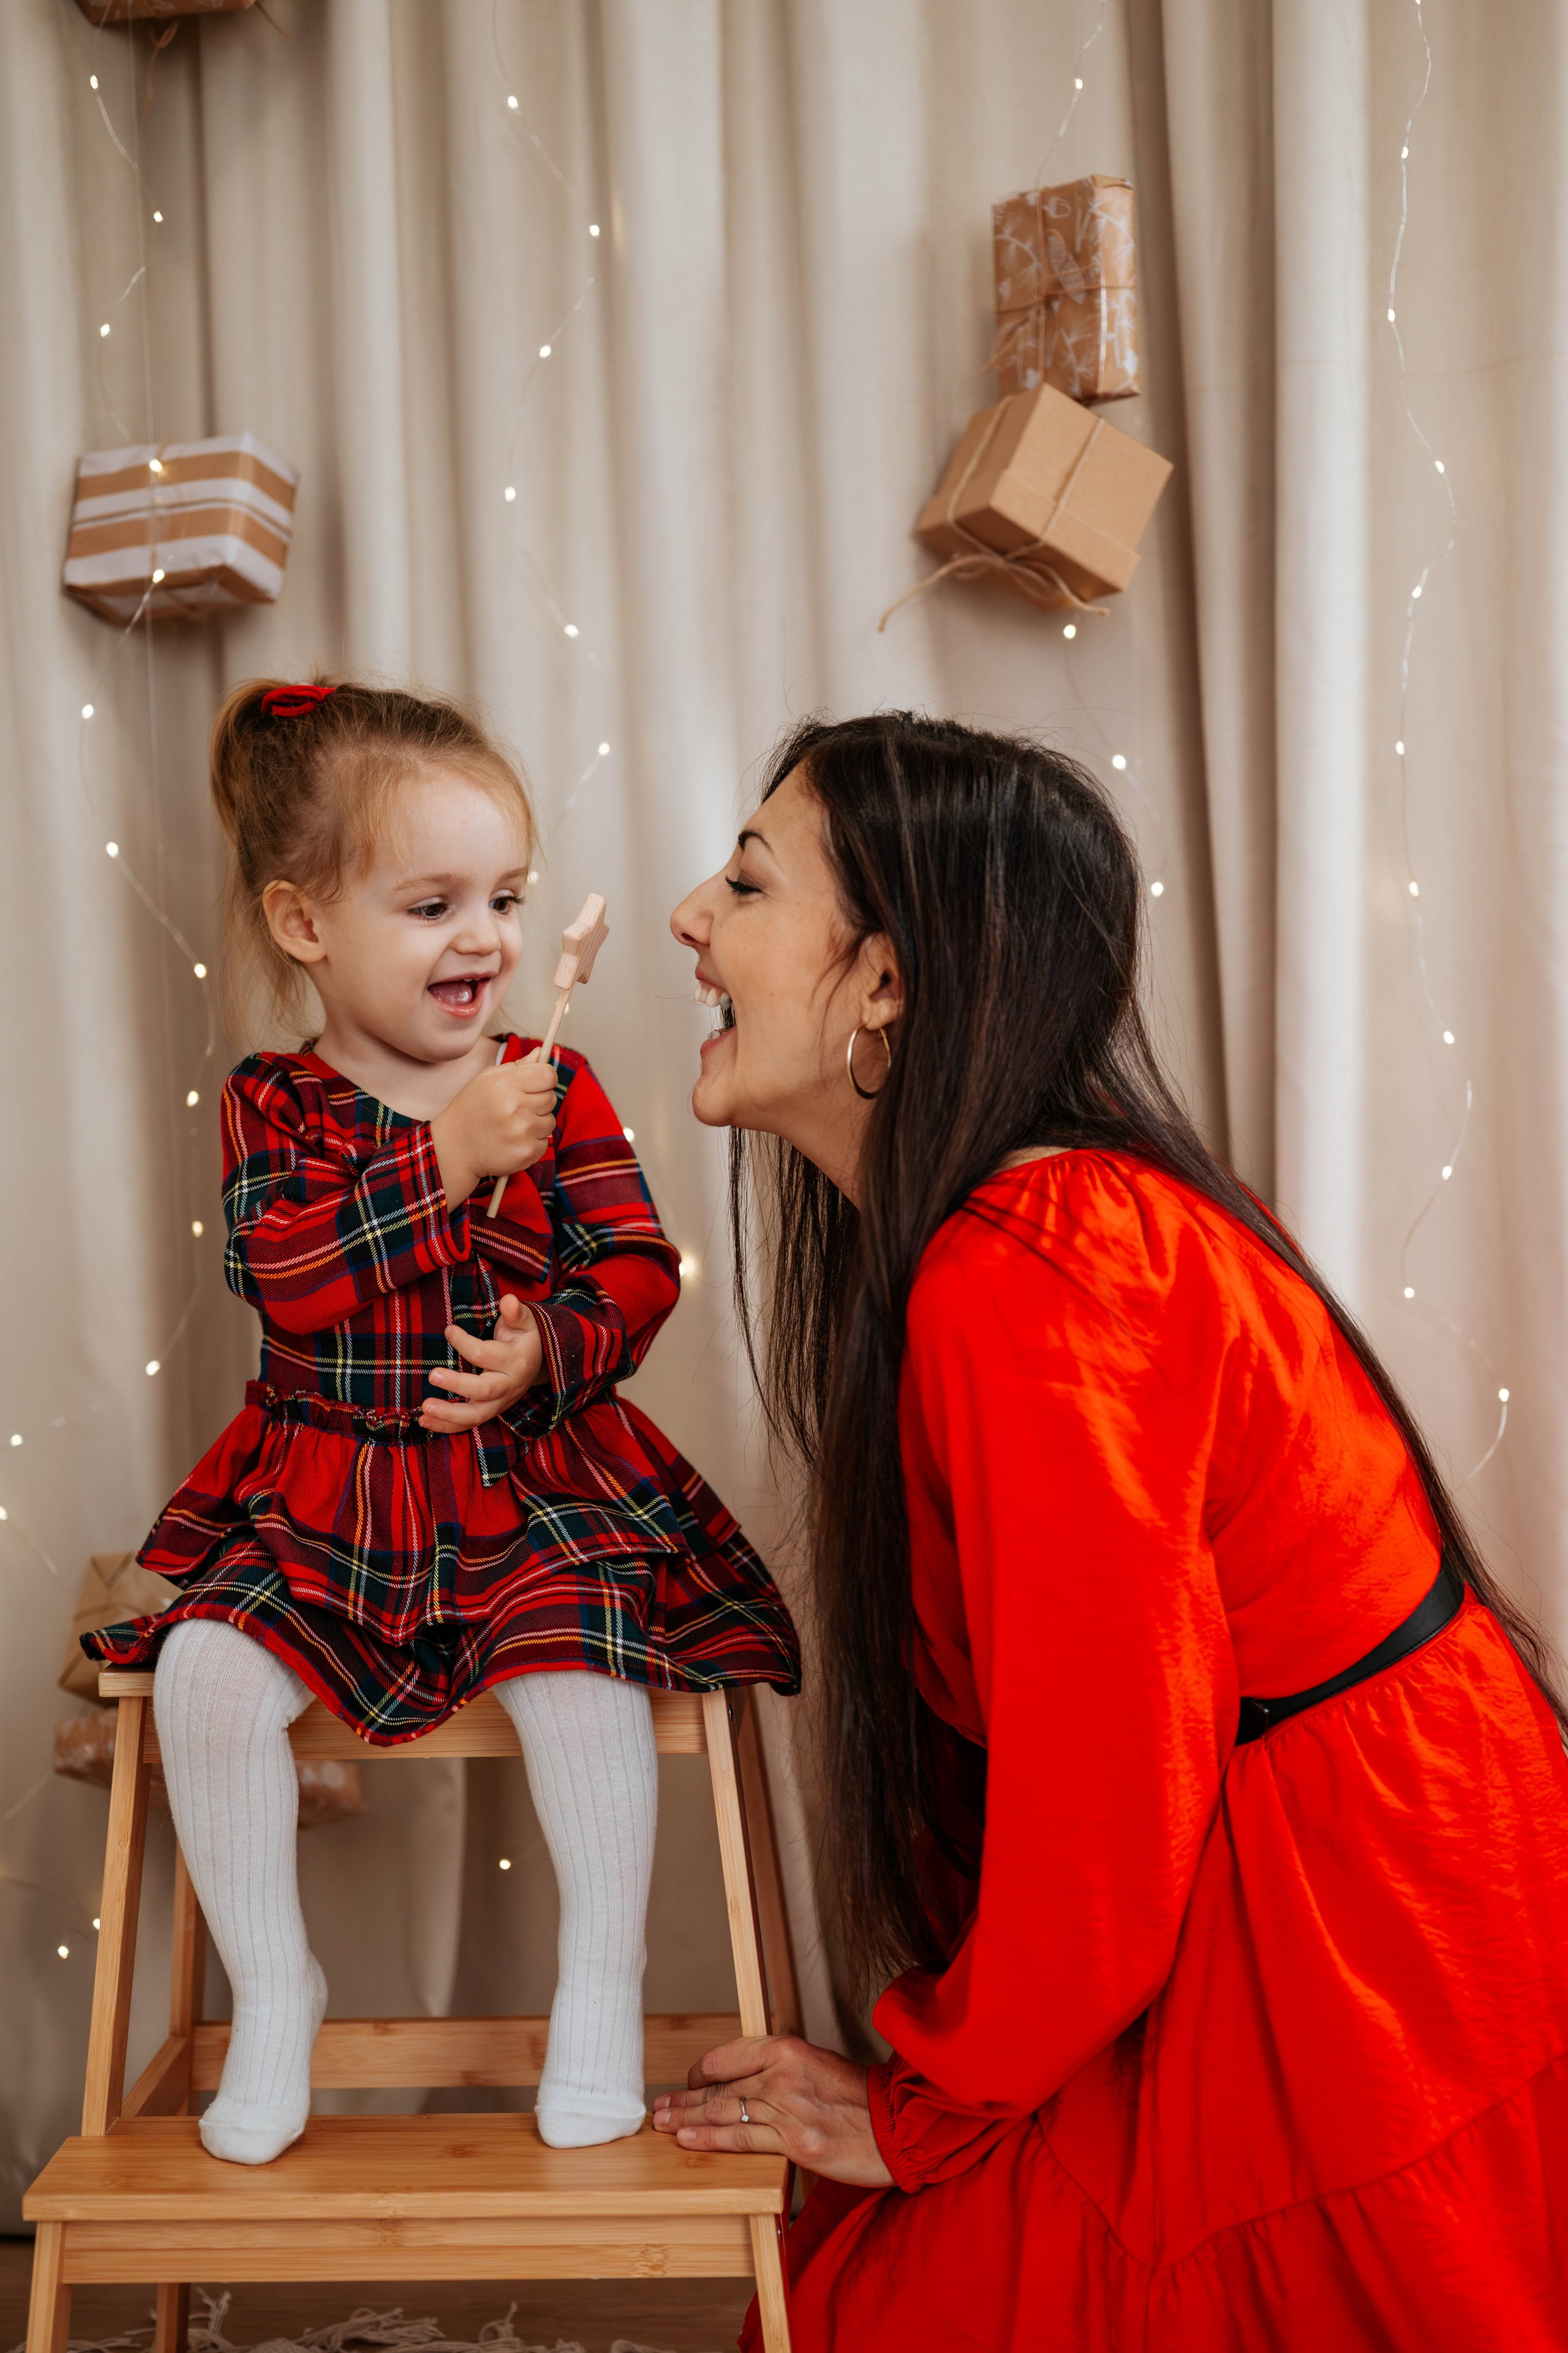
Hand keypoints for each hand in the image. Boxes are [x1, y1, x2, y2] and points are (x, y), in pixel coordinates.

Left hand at [420, 1292, 544, 1431]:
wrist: (539, 1364)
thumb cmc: (524, 1338)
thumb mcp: (525, 1322)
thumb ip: (516, 1312)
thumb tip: (508, 1300)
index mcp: (516, 1361)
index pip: (486, 1354)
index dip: (464, 1342)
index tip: (448, 1330)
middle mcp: (509, 1385)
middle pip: (483, 1391)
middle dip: (457, 1385)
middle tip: (432, 1375)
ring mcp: (500, 1402)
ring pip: (475, 1416)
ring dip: (448, 1415)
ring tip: (424, 1408)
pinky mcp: (490, 1411)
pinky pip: (468, 1424)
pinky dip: (446, 1426)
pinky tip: (424, 1422)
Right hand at [431, 1054, 558, 1206]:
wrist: (454, 1148)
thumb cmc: (471, 1110)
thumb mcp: (486, 1080)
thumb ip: (516, 1066)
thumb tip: (539, 1053)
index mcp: (506, 1084)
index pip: (548, 1075)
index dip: (545, 1078)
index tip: (537, 1084)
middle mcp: (515, 1107)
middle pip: (551, 1098)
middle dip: (538, 1101)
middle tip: (516, 1108)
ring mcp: (522, 1132)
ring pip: (550, 1121)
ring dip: (537, 1123)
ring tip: (513, 1125)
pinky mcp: (526, 1153)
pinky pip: (544, 1142)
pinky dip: (533, 1142)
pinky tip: (513, 1141)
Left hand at [651, 2036, 892, 2188]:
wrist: (895, 2125)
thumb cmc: (858, 2097)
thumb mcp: (817, 2064)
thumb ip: (780, 2067)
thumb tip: (744, 2078)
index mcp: (787, 2048)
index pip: (725, 2057)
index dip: (700, 2073)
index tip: (688, 2083)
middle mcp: (782, 2074)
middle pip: (719, 2087)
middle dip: (684, 2099)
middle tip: (659, 2108)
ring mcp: (787, 2108)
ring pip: (724, 2111)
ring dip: (687, 2119)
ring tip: (664, 2124)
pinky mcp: (794, 2142)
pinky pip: (742, 2139)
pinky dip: (711, 2139)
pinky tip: (688, 2141)